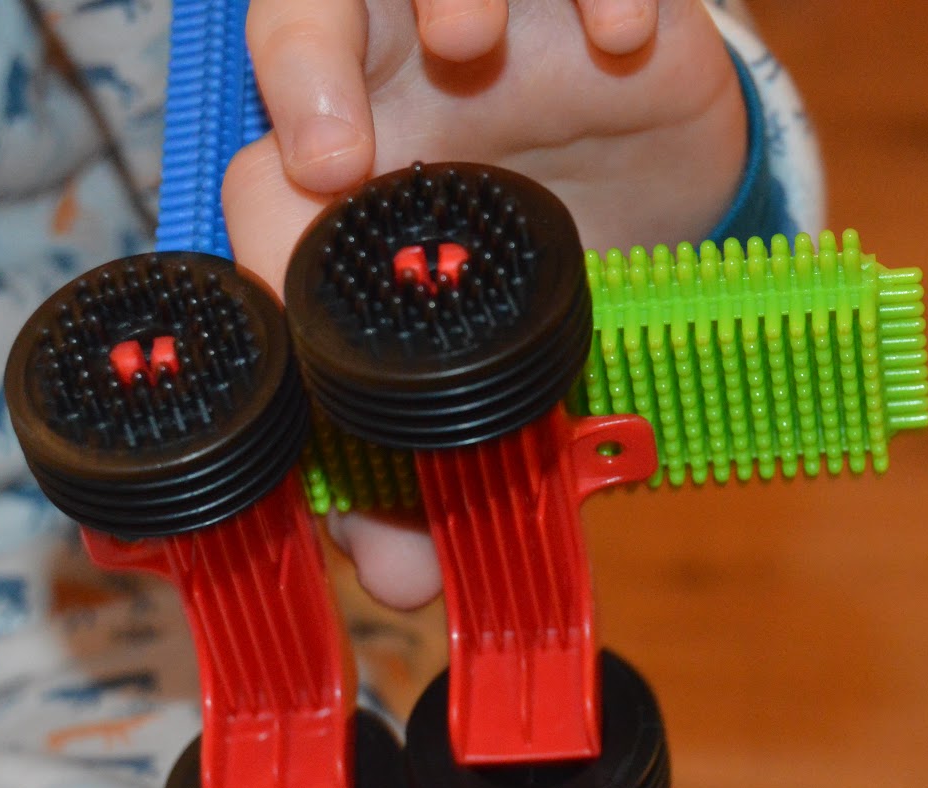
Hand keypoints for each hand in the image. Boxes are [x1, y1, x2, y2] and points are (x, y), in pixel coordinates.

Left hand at [224, 0, 745, 608]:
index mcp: (348, 170)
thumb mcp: (493, 366)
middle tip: (339, 155)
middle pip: (301, 16)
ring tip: (474, 39)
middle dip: (302, 70)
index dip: (265, 225)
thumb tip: (403, 589)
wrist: (662, 181)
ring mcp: (496, 13)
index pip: (266, 178)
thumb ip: (430, 472)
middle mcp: (399, 76)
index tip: (287, 289)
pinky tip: (624, 38)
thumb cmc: (547, 259)